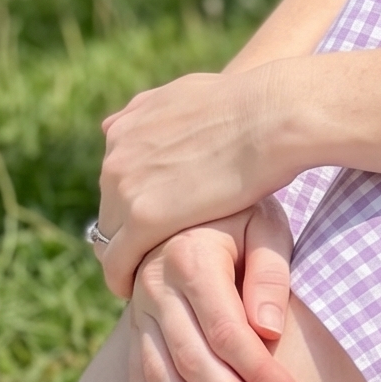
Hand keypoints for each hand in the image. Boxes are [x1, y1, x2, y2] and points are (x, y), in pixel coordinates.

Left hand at [94, 64, 290, 296]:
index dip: (133, 200)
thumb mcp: (187, 92)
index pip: (116, 176)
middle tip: (149, 251)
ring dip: (124, 254)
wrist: (271, 115)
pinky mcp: (144, 220)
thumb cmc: (248, 104)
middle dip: (127, 227)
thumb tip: (119, 121)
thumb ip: (153, 109)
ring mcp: (126, 188)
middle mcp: (117, 155)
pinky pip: (116, 262)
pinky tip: (133, 290)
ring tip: (144, 274)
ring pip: (109, 237)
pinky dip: (121, 278)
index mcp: (126, 127)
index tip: (150, 218)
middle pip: (109, 207)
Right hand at [126, 202, 303, 381]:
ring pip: (162, 373)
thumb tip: (270, 331)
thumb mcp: (265, 224)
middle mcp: (155, 287)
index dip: (261, 371)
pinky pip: (136, 372)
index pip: (227, 332)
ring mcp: (138, 309)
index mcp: (190, 258)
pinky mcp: (132, 324)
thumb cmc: (242, 212)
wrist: (189, 193)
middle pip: (194, 360)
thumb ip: (269, 275)